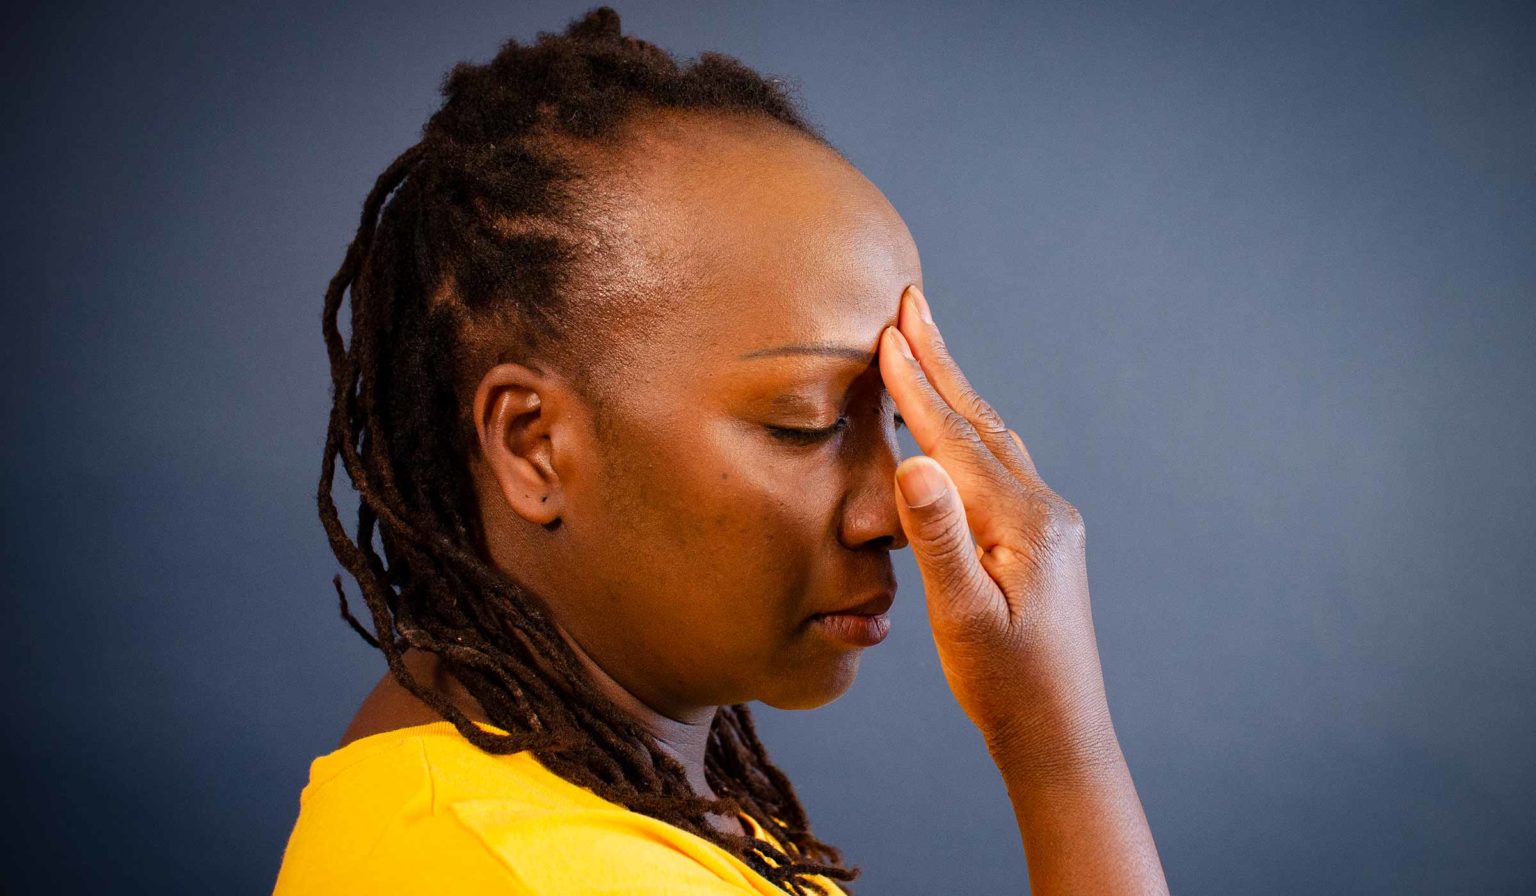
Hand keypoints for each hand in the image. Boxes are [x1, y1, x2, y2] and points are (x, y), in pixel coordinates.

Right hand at [880, 284, 1113, 767]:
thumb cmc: (1004, 684)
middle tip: (912, 302)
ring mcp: (1048, 521)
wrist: (1059, 732)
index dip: (916, 385)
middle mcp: (1043, 509)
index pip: (954, 439)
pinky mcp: (1042, 539)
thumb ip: (939, 539)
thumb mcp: (963, 618)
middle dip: (941, 361)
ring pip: (993, 438)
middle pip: (980, 420)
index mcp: (1021, 521)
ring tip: (926, 346)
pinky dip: (969, 430)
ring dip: (956, 390)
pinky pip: (1000, 464)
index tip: (886, 331)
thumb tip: (915, 464)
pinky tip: (954, 428)